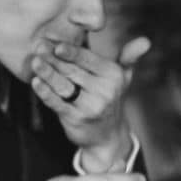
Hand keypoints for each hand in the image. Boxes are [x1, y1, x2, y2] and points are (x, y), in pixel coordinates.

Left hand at [30, 37, 150, 169]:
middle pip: (73, 71)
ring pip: (63, 85)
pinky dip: (45, 92)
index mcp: (113, 77)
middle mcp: (104, 92)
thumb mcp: (122, 79)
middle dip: (53, 59)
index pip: (88, 59)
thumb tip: (145, 42)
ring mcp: (91, 107)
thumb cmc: (110, 101)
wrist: (107, 138)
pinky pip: (57, 102)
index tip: (56, 44)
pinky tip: (36, 83)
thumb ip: (129, 57)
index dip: (71, 51)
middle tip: (38, 48)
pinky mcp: (76, 119)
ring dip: (46, 73)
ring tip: (35, 62)